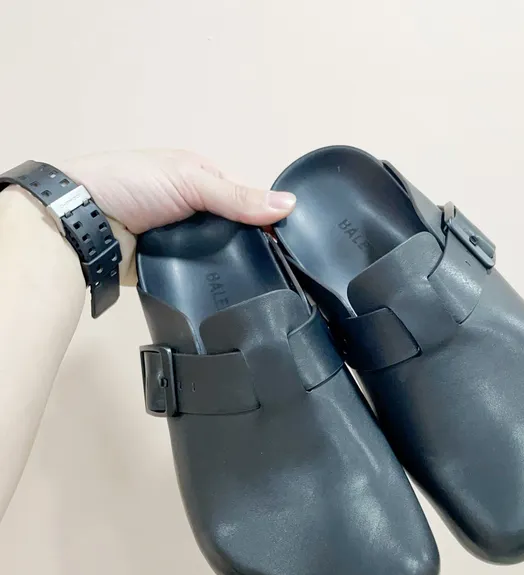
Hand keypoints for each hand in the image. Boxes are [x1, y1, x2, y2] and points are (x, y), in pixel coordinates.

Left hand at [59, 149, 296, 284]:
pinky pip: (201, 277)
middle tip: (281, 270)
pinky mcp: (173, 269)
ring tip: (265, 287)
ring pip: (221, 257)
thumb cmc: (133, 184)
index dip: (267, 217)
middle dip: (254, 247)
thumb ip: (238, 197)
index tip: (290, 241)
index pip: (246, 200)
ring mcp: (184, 242)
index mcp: (202, 181)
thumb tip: (290, 205)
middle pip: (236, 232)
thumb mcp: (190, 180)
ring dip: (235, 268)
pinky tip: (234, 294)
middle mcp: (196, 212)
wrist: (84, 222)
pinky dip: (214, 283)